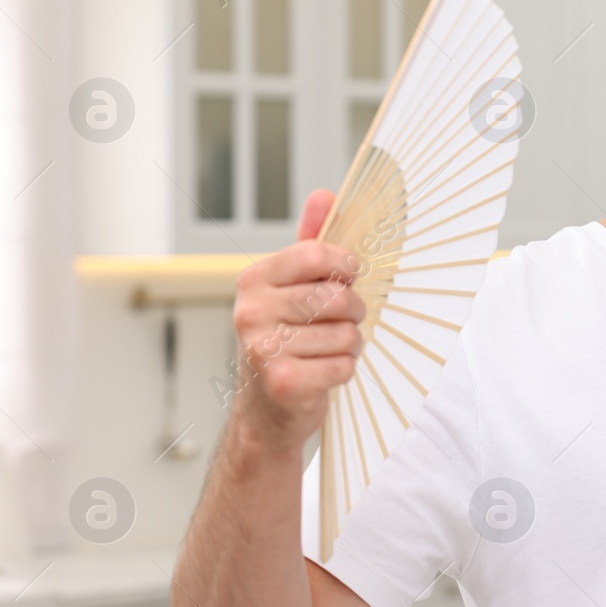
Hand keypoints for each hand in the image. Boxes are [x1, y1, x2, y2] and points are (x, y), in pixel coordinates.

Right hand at [229, 189, 366, 454]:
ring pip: (345, 333)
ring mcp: (263, 348)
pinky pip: (343, 365)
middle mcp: (251, 311)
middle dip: (353, 312)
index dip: (346, 266)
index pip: (317, 254)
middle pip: (337, 296)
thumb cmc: (287, 343)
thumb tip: (324, 196)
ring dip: (349, 346)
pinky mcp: (283, 382)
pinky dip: (343, 371)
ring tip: (327, 352)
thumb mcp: (293, 289)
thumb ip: (310, 244)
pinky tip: (323, 374)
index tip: (348, 276)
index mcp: (254, 281)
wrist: (267, 410)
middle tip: (341, 323)